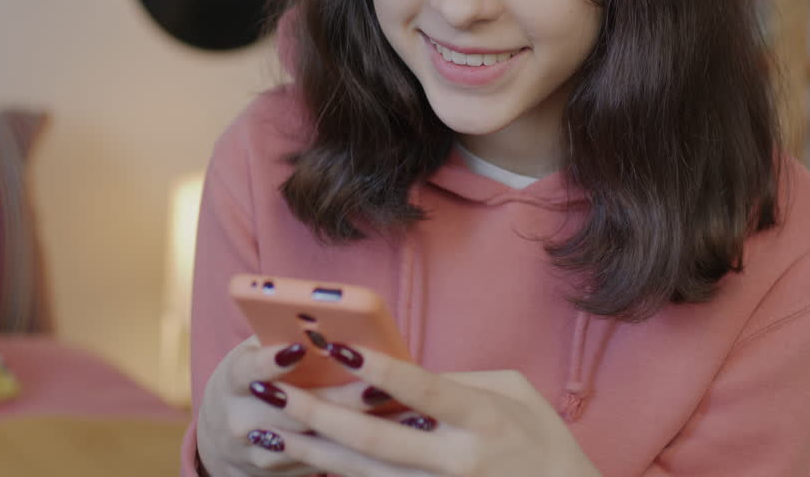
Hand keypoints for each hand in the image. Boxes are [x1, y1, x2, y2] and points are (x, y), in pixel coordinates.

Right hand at [196, 336, 403, 475]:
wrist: (225, 437)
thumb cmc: (253, 377)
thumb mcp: (256, 354)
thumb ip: (284, 336)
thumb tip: (334, 321)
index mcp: (233, 382)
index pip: (247, 370)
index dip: (271, 361)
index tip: (300, 349)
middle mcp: (241, 421)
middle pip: (296, 411)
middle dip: (342, 398)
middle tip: (379, 385)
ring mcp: (260, 453)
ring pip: (317, 442)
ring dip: (362, 427)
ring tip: (403, 413)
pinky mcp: (280, 474)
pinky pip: (325, 462)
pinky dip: (361, 450)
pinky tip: (396, 436)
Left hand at [245, 343, 602, 476]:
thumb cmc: (542, 439)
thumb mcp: (514, 393)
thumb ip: (457, 380)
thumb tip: (399, 374)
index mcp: (483, 418)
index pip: (421, 390)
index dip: (376, 368)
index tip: (333, 346)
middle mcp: (458, 459)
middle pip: (376, 439)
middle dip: (318, 414)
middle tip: (272, 391)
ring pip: (365, 473)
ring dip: (313, 451)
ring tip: (268, 428)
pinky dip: (340, 474)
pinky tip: (306, 459)